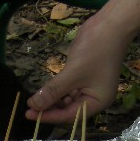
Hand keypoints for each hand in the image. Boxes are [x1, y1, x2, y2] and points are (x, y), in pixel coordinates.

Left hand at [24, 0, 139, 123]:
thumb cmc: (95, 50)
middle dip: (50, 109)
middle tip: (29, 108)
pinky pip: (68, 89)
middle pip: (68, 110)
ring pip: (66, 100)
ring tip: (34, 100)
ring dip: (51, 100)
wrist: (110, 24)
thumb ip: (53, 91)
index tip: (30, 115)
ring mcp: (89, 87)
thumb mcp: (72, 73)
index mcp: (97, 102)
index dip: (49, 116)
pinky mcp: (83, 77)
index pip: (70, 116)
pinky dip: (56, 91)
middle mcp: (94, 98)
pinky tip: (44, 90)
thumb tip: (33, 106)